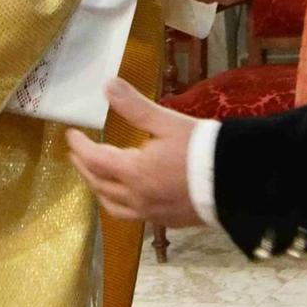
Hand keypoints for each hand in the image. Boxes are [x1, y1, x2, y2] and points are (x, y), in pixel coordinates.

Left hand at [68, 79, 201, 226]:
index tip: (71, 134)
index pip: (94, 159)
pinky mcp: (165, 220)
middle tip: (77, 153)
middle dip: (84, 167)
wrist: (235, 182)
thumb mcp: (168, 122)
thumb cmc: (201, 149)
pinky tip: (126, 196)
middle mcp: (136, 197)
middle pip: (99, 184)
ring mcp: (150, 213)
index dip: (80, 146)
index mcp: (133, 172)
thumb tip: (107, 86)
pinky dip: (118, 203)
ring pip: (112, 205)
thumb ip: (136, 107)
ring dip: (98, 188)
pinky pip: (130, 215)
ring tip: (95, 176)